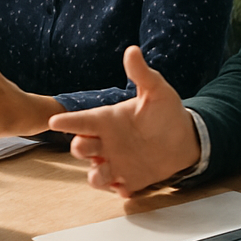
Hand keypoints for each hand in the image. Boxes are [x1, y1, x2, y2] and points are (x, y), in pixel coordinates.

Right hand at [47, 46, 201, 196]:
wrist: (187, 139)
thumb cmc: (167, 112)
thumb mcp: (156, 90)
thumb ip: (141, 73)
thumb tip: (132, 50)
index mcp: (107, 119)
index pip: (81, 120)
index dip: (67, 121)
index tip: (54, 121)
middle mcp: (106, 142)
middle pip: (81, 147)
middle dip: (78, 148)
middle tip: (84, 147)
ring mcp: (116, 162)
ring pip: (95, 173)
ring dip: (94, 175)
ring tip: (99, 176)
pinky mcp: (129, 180)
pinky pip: (117, 188)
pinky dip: (118, 190)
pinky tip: (125, 189)